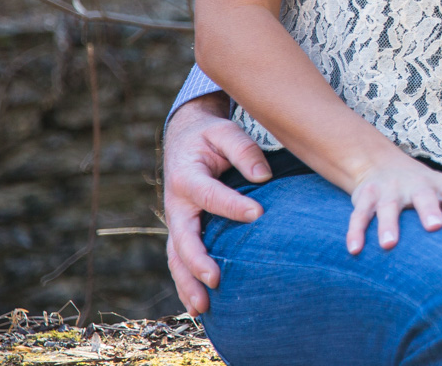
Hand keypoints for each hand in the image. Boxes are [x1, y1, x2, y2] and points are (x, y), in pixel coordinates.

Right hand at [163, 94, 271, 314]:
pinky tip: (199, 308)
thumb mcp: (225, 132)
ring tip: (203, 308)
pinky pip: (180, 261)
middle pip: (183, 239)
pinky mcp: (183, 232)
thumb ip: (244, 150)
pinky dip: (186, 284)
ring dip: (187, 284)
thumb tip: (264, 176)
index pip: (211, 196)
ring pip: (177, 258)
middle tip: (216, 279)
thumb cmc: (210, 136)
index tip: (258, 213)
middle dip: (198, 261)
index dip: (233, 205)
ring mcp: (177, 222)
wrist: (184, 139)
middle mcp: (177, 205)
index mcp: (187, 178)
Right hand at [345, 151, 441, 253]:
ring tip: (389, 245)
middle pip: (424, 196)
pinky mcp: (366, 196)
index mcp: (441, 185)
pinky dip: (355, 232)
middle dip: (429, 210)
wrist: (380, 162)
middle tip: (435, 226)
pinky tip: (355, 250)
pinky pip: (359, 214)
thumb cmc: (423, 188)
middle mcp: (416, 184)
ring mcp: (390, 189)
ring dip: (389, 225)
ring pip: (388, 206)